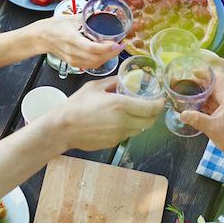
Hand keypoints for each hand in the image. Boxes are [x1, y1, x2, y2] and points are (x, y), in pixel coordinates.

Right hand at [31, 14, 121, 70]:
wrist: (40, 38)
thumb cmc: (53, 27)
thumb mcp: (71, 18)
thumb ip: (86, 17)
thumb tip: (100, 14)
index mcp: (71, 39)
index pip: (92, 48)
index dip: (107, 48)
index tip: (118, 43)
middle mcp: (72, 52)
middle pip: (96, 58)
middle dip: (112, 53)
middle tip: (121, 45)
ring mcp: (72, 59)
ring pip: (95, 64)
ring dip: (107, 58)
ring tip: (116, 49)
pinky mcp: (73, 64)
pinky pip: (90, 65)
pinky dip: (100, 61)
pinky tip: (105, 54)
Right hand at [49, 77, 163, 150]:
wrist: (63, 128)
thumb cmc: (76, 106)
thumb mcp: (95, 87)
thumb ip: (113, 82)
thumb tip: (124, 79)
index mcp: (120, 105)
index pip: (151, 108)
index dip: (159, 104)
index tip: (160, 100)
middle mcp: (123, 121)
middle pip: (150, 121)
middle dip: (154, 114)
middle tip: (151, 106)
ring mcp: (119, 134)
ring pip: (139, 129)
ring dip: (141, 121)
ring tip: (133, 113)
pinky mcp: (114, 143)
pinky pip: (127, 135)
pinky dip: (128, 128)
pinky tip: (118, 121)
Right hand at [177, 73, 223, 161]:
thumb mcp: (211, 128)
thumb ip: (196, 119)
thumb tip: (182, 114)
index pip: (219, 78)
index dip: (207, 74)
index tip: (194, 73)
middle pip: (215, 87)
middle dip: (201, 85)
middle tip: (186, 84)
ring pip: (214, 97)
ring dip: (203, 96)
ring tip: (188, 95)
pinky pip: (215, 105)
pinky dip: (206, 105)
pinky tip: (196, 108)